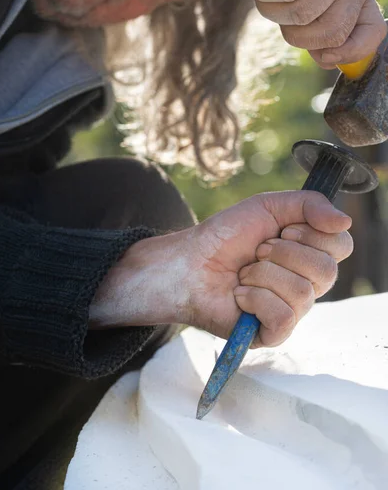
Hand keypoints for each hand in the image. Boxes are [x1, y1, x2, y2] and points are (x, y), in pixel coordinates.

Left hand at [90, 191, 352, 348]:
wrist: (190, 262)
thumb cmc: (226, 235)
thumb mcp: (268, 206)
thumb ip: (309, 204)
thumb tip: (346, 220)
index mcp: (310, 253)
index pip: (342, 245)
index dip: (311, 233)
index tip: (282, 230)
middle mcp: (308, 283)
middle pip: (327, 270)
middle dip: (283, 253)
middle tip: (257, 252)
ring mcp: (292, 310)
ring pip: (303, 292)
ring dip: (263, 274)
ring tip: (244, 273)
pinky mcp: (273, 332)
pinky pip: (284, 316)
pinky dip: (255, 298)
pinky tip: (240, 295)